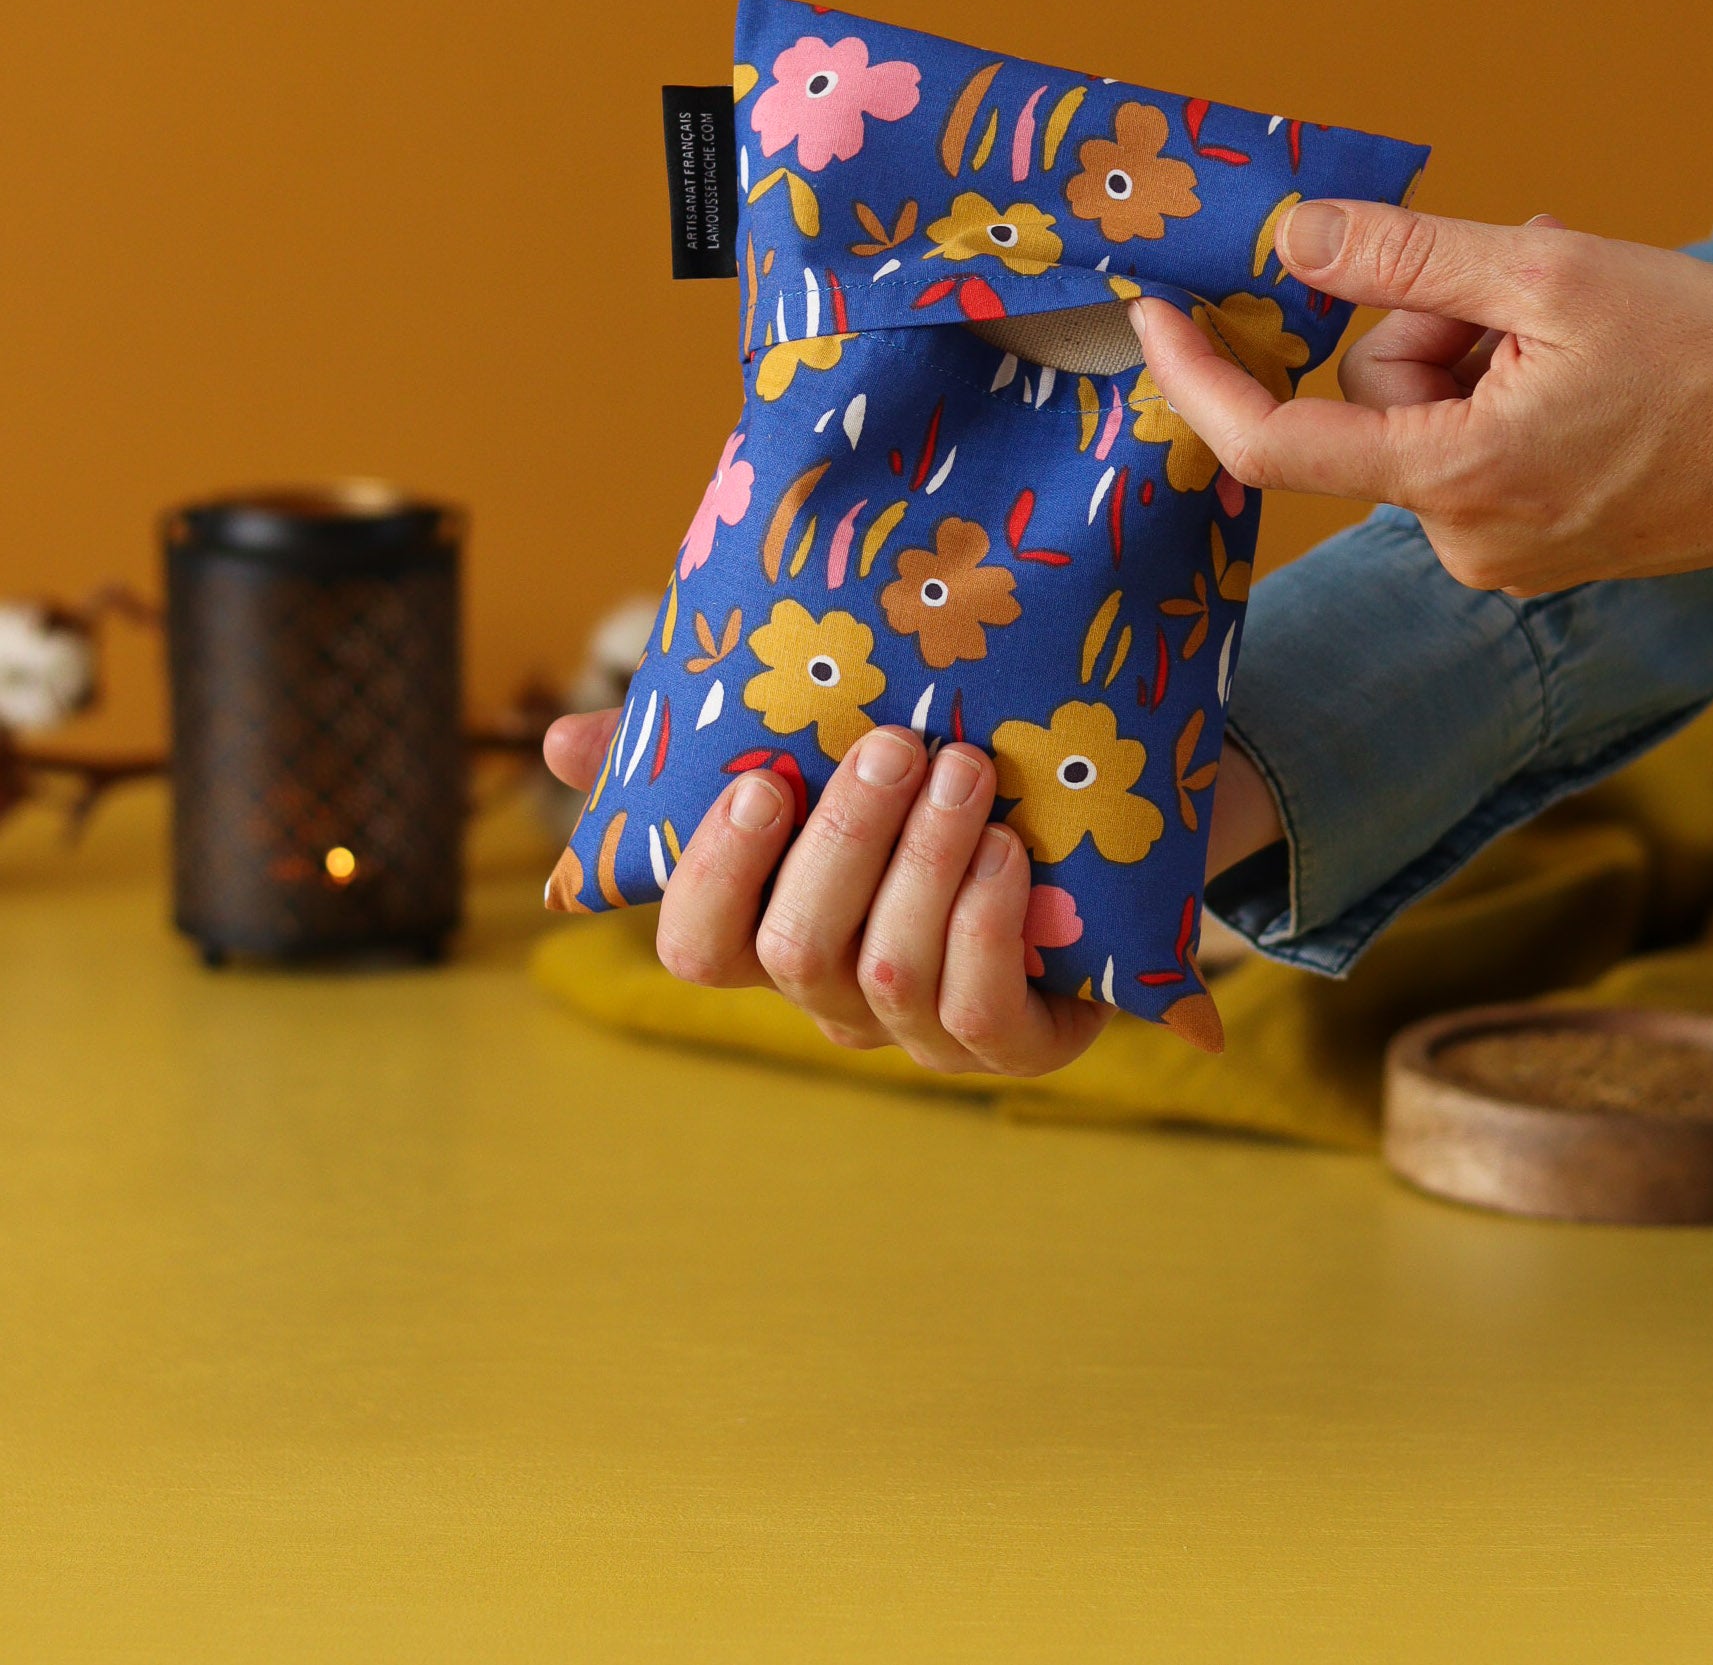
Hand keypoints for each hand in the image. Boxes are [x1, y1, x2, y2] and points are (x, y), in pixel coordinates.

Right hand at [542, 713, 1281, 1071]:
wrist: (1075, 840)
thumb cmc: (911, 797)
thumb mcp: (807, 757)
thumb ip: (686, 753)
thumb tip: (561, 743)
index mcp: (769, 936)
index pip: (698, 947)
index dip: (716, 875)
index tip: (758, 784)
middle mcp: (833, 1000)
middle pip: (794, 952)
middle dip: (842, 843)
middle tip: (893, 745)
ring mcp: (920, 1033)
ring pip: (889, 968)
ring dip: (922, 861)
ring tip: (963, 769)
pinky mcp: (1012, 1046)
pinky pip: (978, 1009)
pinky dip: (986, 922)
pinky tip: (1006, 847)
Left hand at [1129, 199, 1712, 594]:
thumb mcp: (1551, 274)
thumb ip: (1406, 257)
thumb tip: (1291, 236)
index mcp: (1454, 479)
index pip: (1272, 442)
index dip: (1199, 377)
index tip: (1157, 315)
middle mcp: (1460, 537)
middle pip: (1371, 398)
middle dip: (1426, 324)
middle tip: (1523, 290)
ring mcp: (1495, 552)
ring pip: (1420, 415)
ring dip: (1473, 348)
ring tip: (1572, 330)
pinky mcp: (1526, 547)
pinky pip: (1464, 445)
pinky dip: (1498, 388)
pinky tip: (1575, 364)